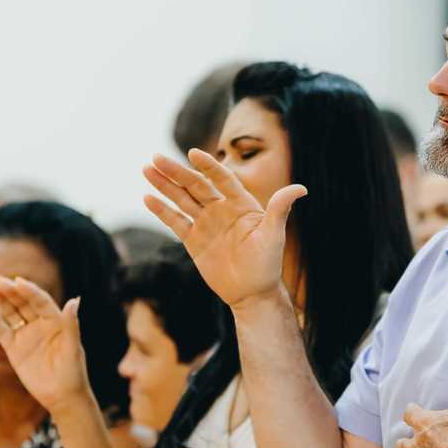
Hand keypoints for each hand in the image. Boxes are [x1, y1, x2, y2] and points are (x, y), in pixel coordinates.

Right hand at [0, 276, 90, 413]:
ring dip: (0, 300)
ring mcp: (26, 335)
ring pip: (11, 313)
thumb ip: (71, 325)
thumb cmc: (73, 373)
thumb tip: (74, 300)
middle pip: (23, 303)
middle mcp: (41, 325)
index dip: (29, 291)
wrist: (62, 397)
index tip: (18, 281)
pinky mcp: (14, 348)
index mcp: (57, 321)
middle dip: (10, 291)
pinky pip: (2, 331)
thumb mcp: (73, 348)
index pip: (41, 301)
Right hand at [141, 150, 306, 310]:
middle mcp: (221, 209)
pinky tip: (147, 197)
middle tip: (156, 157)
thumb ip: (280, 210)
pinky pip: (175, 222)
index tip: (193, 154)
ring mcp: (205, 223)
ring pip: (182, 199)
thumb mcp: (274, 235)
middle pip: (196, 185)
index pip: (222, 178)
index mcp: (240, 203)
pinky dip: (162, 210)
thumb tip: (301, 188)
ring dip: (164, 185)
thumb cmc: (268, 264)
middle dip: (176, 172)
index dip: (209, 166)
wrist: (252, 293)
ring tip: (147, 169)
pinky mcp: (193, 240)